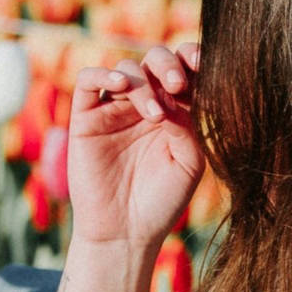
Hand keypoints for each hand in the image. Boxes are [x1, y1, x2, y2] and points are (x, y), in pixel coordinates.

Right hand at [67, 43, 204, 253]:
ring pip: (126, 68)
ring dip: (143, 83)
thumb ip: (188, 124)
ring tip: (155, 115)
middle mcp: (143, 105)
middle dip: (168, 65)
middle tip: (178, 86)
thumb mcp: (188, 162)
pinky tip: (121, 86)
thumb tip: (174, 92)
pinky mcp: (86, 118)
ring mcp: (114, 110)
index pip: (183, 70)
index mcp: (174, 111)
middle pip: (154, 60)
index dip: (192, 58)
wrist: (126, 233)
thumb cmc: (162, 201)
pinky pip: (88, 81)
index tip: (205, 65)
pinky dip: (104, 74)